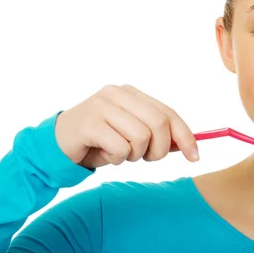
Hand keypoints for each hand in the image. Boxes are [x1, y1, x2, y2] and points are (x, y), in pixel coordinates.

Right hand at [54, 84, 198, 168]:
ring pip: (141, 137)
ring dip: (134, 155)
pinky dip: (117, 159)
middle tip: (145, 158)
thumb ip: (157, 135)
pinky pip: (120, 148)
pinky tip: (104, 154)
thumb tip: (189, 145)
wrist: (58, 146)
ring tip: (119, 153)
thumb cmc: (100, 142)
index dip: (185, 136)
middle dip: (159, 150)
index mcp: (132, 93)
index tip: (195, 157)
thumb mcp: (132, 135)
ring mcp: (102, 105)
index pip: (168, 113)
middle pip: (159, 124)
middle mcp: (118, 93)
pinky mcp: (89, 122)